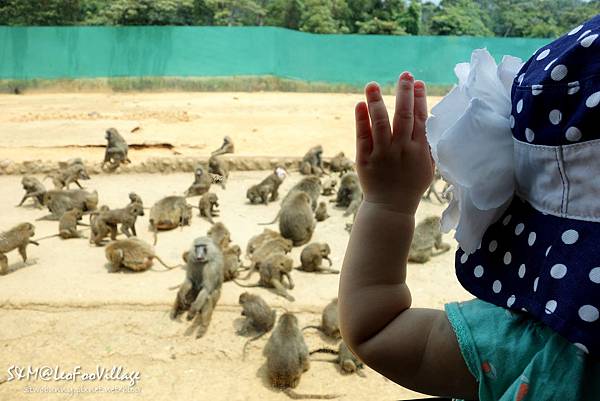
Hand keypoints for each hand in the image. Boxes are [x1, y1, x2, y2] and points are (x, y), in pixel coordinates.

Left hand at [354, 72, 433, 214]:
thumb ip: (427, 144)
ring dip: (377, 101)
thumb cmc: (410, 185)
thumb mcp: (427, 166)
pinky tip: (360, 104)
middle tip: (403, 75)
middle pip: (403, 116)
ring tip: (372, 85)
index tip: (417, 82)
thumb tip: (427, 117)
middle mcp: (401, 149)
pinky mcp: (365, 159)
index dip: (419, 99)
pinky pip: (362, 136)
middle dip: (404, 93)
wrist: (390, 208)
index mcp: (419, 150)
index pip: (420, 118)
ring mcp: (382, 154)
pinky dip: (361, 120)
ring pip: (380, 123)